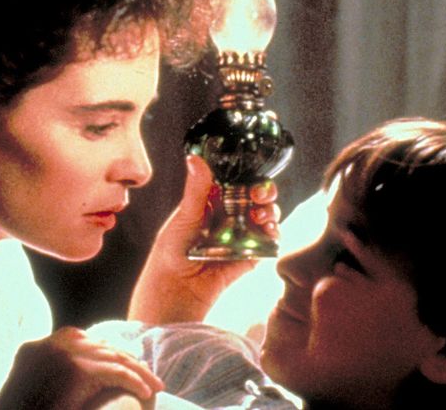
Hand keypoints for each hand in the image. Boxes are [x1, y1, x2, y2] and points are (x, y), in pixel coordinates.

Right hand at [0, 327, 162, 409]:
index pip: (82, 340)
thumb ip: (49, 376)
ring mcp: (64, 355)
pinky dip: (136, 382)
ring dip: (138, 373)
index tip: (126, 365)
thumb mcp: (32, 388)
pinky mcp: (78, 371)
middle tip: (148, 377)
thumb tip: (70, 378)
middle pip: (101, 346)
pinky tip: (147, 393)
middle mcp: (50, 344)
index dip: (108, 353)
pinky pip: (117, 373)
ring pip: (114, 358)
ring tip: (154, 387)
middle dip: (127, 361)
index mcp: (37, 346)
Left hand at [128, 155, 278, 323]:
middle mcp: (231, 215)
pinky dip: (273, 236)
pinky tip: (268, 233)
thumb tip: (194, 158)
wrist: (176, 286)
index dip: (249, 176)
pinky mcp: (250, 255)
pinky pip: (268, 242)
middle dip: (265, 193)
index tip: (251, 179)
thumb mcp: (185, 215)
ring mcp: (242, 235)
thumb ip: (196, 189)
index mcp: (214, 201)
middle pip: (258, 197)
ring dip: (270, 213)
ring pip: (266, 217)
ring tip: (262, 218)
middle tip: (259, 196)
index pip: (239, 181)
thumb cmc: (172, 249)